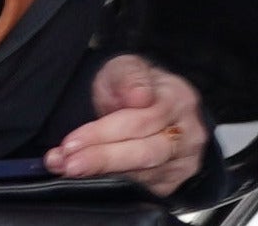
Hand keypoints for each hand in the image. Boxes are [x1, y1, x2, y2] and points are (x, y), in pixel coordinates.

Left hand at [48, 54, 208, 192]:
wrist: (146, 105)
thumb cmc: (132, 88)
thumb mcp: (125, 69)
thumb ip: (130, 77)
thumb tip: (139, 96)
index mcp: (179, 99)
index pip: (142, 120)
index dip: (104, 133)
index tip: (72, 142)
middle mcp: (189, 133)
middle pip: (146, 152)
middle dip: (103, 159)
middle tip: (68, 163)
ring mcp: (183, 161)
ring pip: (143, 175)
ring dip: (101, 173)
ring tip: (68, 168)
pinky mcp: (172, 182)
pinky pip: (141, 188)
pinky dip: (111, 184)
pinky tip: (88, 177)